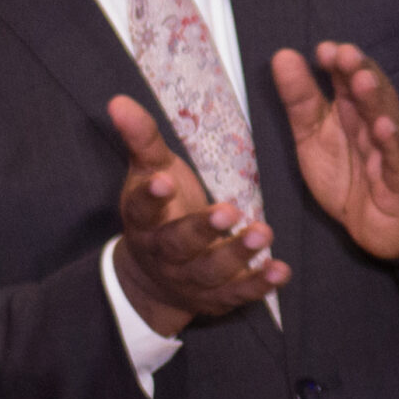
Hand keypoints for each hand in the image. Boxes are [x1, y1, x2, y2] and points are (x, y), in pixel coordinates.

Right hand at [107, 94, 287, 337]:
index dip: (150, 197)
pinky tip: (280, 271)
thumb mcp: (151, 172)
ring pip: (211, 271)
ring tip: (263, 233)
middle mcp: (164, 252)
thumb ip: (142, 138)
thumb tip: (118, 100)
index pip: (142, 209)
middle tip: (229, 211)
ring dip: (237, 255)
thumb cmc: (161, 210)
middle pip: (179, 243)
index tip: (164, 182)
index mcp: (144, 219)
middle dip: (202, 230)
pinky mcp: (216, 298)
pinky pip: (237, 294)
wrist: (152, 278)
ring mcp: (190, 278)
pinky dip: (258, 285)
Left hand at [275, 43, 398, 262]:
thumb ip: (299, 99)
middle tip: (344, 54)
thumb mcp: (312, 136)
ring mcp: (390, 148)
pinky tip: (384, 127)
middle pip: (370, 92)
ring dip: (375, 99)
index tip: (323, 50)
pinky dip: (392, 142)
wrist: (379, 226)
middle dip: (359, 71)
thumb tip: (283, 55)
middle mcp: (374, 123)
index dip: (338, 62)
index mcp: (353, 110)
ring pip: (386, 118)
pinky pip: (396, 157)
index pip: (348, 78)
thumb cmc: (349, 174)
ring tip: (363, 80)